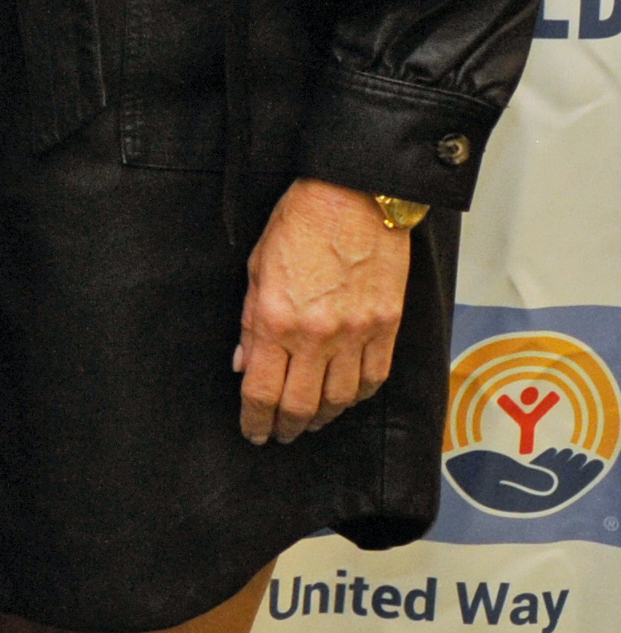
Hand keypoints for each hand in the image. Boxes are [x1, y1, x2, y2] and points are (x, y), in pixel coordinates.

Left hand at [236, 179, 413, 445]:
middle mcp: (318, 335)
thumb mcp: (256, 270)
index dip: (256, 419)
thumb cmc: (299, 224)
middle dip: (287, 427)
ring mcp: (357, 334)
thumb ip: (250, 323)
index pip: (262, 390)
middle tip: (280, 434)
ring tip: (310, 420)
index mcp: (276, 320)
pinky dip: (358, 395)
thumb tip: (244, 364)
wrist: (353, 198)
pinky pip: (375, 377)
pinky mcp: (388, 327)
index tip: (253, 431)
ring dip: (323, 417)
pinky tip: (346, 398)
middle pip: (302, 405)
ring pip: (341, 399)